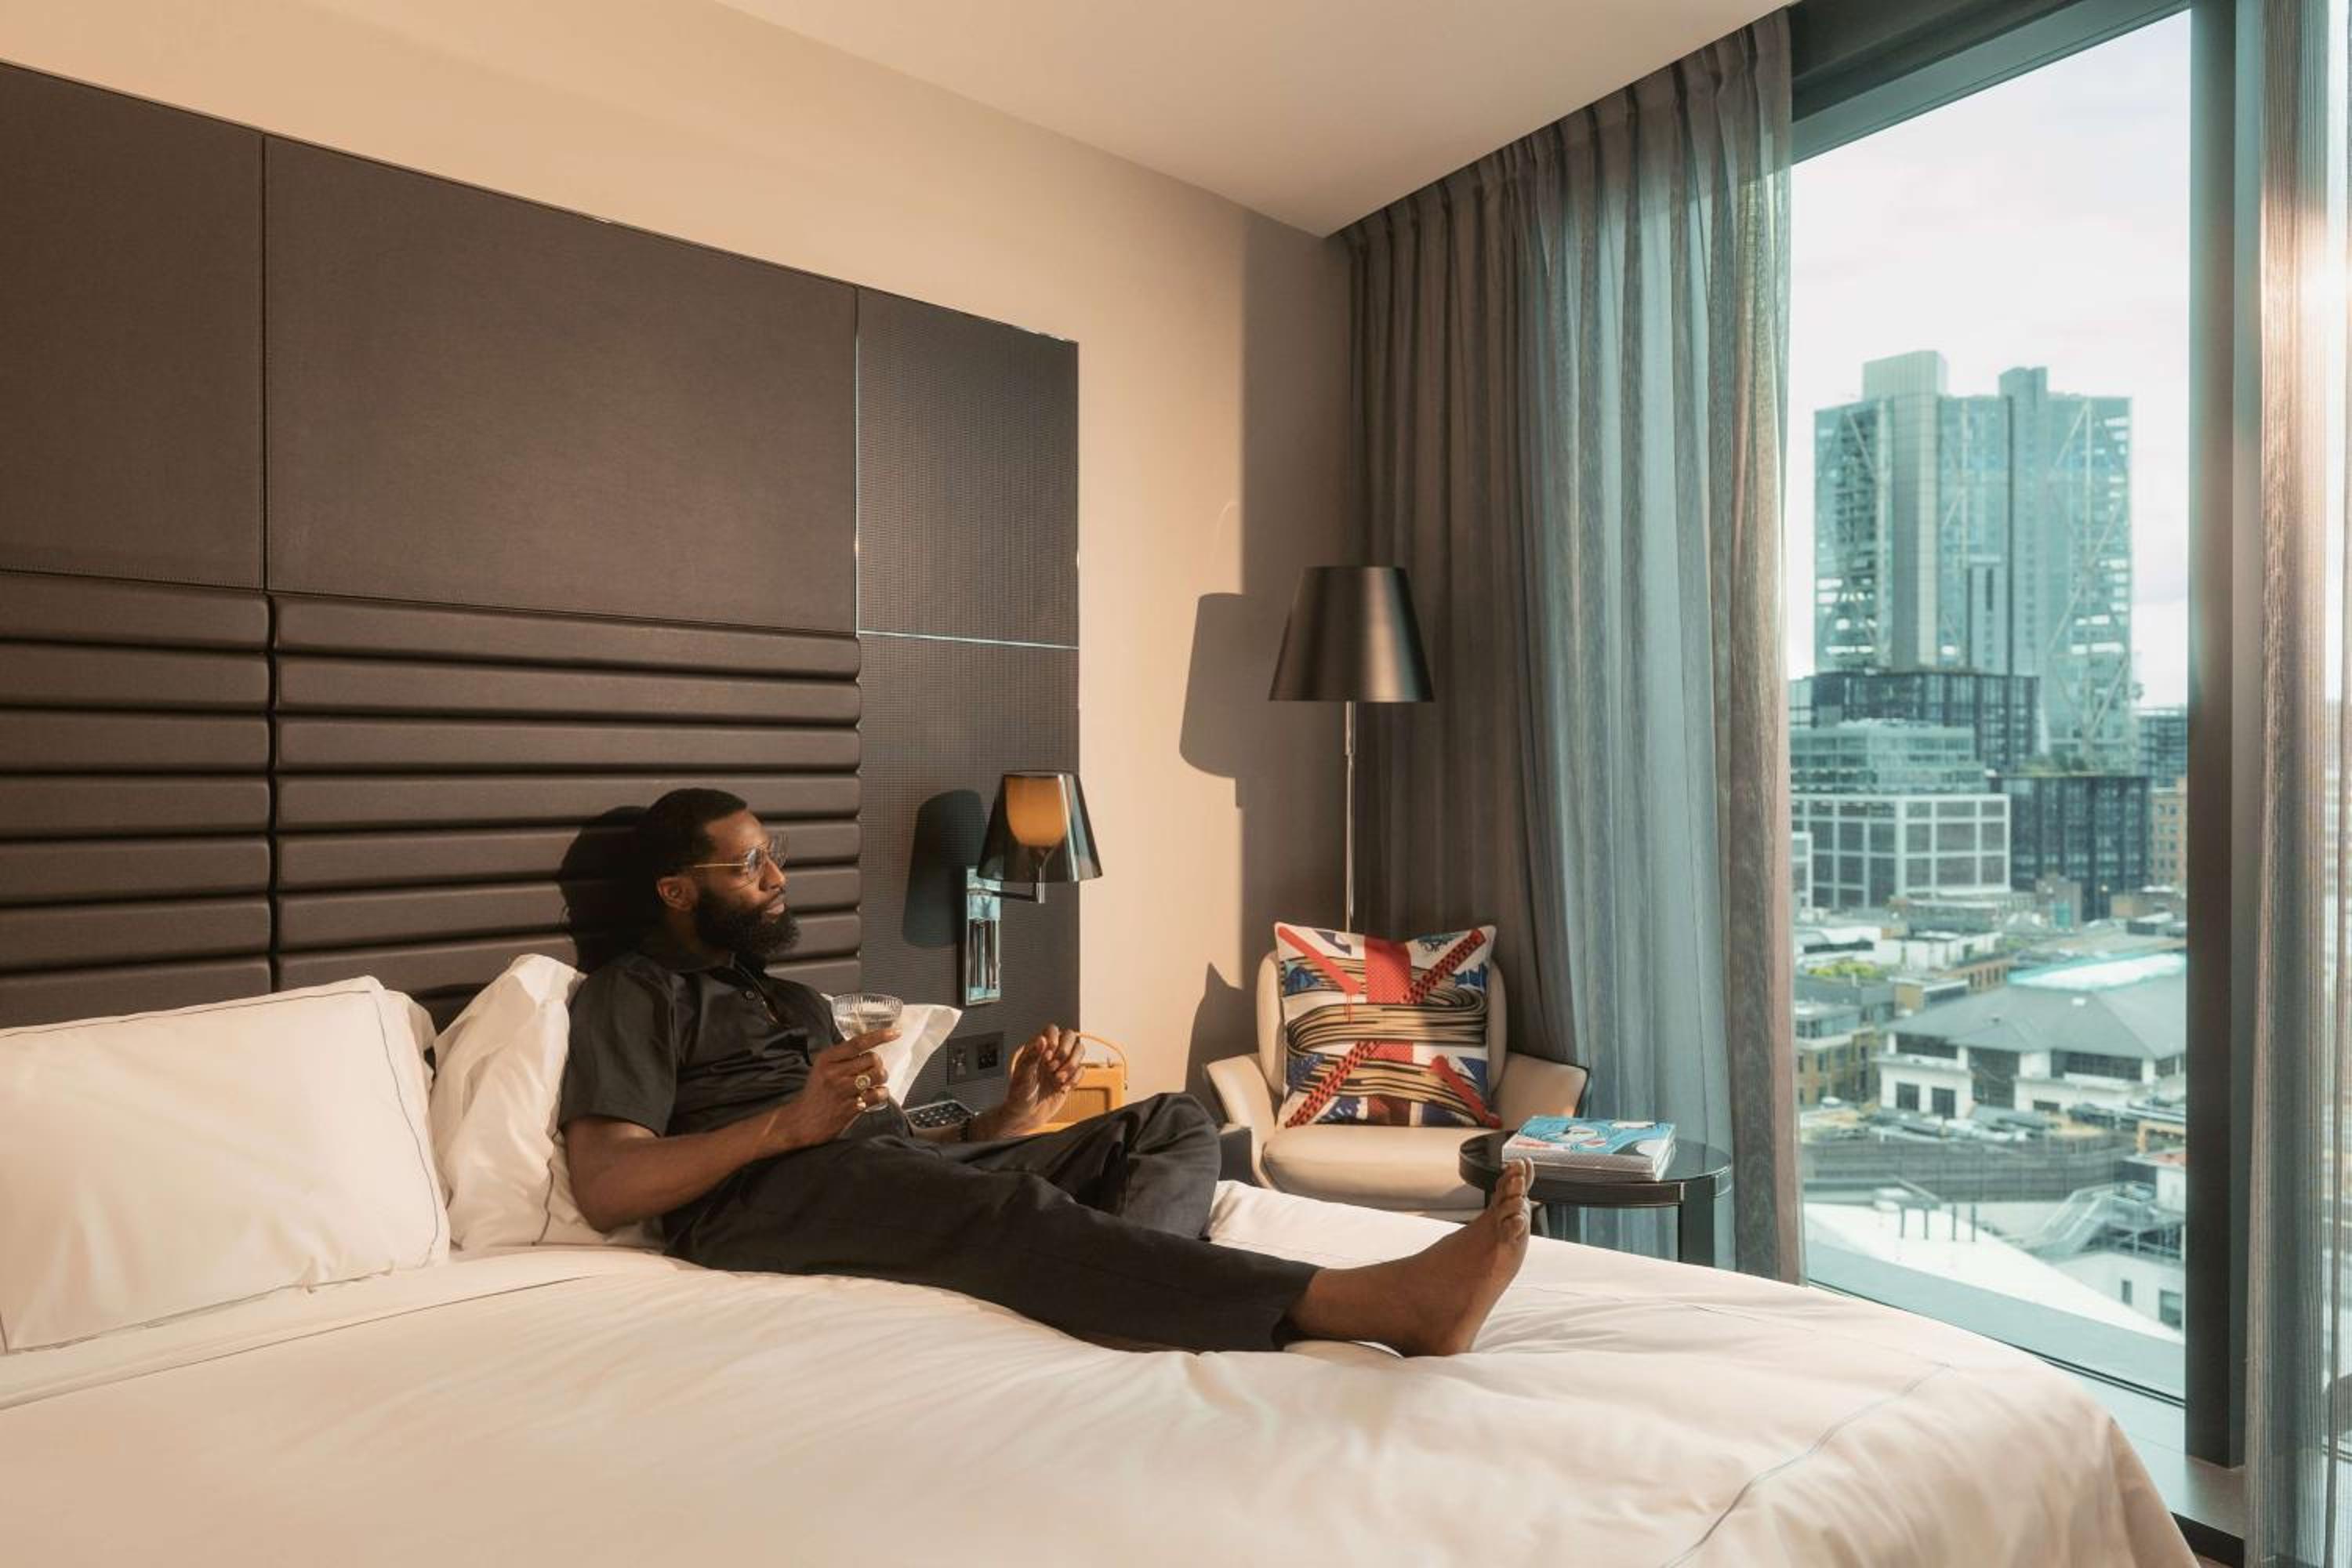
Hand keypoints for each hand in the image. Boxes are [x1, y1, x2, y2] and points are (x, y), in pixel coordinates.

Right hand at [761, 1028, 897, 1150]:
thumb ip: (842, 1057)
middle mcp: (834, 1073)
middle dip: (878, 1064)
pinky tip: (874, 1095)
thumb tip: (870, 1046)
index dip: (880, 1036)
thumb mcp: (821, 1068)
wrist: (802, 1121)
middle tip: (873, 1070)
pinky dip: (881, 1094)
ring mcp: (842, 1091)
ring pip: (878, 1075)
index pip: (858, 1042)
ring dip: (882, 1078)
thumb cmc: (816, 1093)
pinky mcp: (851, 1108)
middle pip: (872, 1058)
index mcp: (827, 1059)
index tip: (895, 1032)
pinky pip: (878, 1095)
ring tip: (875, 1083)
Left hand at [993, 1025, 1084, 1138]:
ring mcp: (1061, 1065)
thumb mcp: (1022, 1076)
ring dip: (1072, 1065)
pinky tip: (1062, 1088)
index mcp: (1036, 1049)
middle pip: (1070, 1037)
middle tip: (1053, 1068)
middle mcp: (1051, 1053)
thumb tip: (1042, 1039)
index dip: (1054, 1040)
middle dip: (1065, 1053)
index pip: (1052, 1030)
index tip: (1047, 1056)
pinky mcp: (1070, 1077)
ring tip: (1059, 1079)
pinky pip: (1082, 1070)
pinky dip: (1075, 1079)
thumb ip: (1032, 1056)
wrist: (1027, 1116)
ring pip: (1079, 1051)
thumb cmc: (1019, 1096)